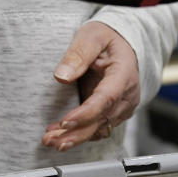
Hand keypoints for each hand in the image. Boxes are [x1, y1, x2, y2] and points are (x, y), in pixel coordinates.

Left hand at [41, 21, 139, 150]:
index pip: (106, 98)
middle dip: (76, 132)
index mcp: (124, 74)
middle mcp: (127, 95)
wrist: (121, 43)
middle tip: (52, 139)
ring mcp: (123, 106)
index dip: (86, 113)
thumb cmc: (107, 37)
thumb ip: (78, 54)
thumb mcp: (91, 36)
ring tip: (50, 140)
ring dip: (75, 137)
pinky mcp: (113, 112)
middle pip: (102, 119)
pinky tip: (59, 136)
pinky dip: (79, 133)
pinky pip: (97, 127)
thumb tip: (61, 76)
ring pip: (99, 128)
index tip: (65, 122)